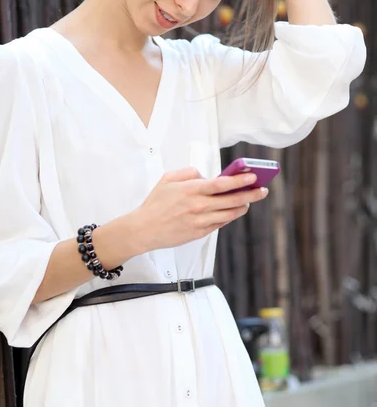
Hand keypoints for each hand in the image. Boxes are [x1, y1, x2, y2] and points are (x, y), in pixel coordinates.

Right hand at [132, 167, 267, 251]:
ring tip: (249, 201)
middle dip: (250, 194)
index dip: (240, 180)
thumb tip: (205, 176)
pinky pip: (220, 223)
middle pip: (231, 200)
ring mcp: (200, 221)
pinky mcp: (199, 233)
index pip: (222, 184)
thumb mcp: (168, 178)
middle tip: (262, 190)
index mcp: (191, 190)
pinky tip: (233, 211)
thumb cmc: (155, 202)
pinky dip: (229, 216)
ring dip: (242, 206)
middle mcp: (198, 206)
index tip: (252, 176)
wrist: (144, 229)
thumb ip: (189, 173)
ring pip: (229, 213)